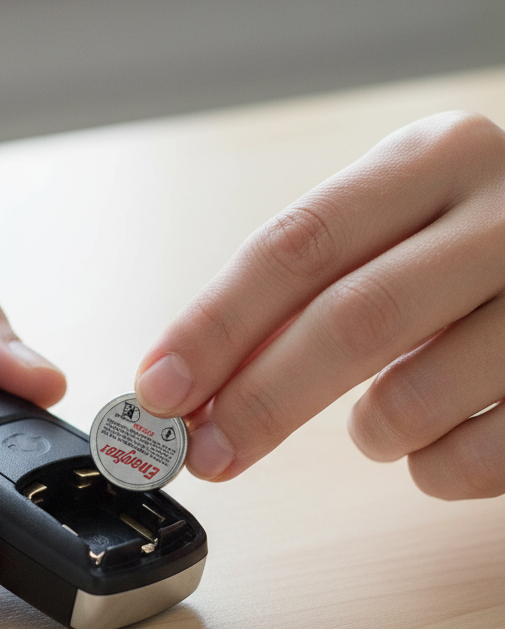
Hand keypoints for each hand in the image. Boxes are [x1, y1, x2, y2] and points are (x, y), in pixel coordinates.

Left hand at [135, 111, 504, 499]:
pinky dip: (430, 470)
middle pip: (351, 320)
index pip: (298, 245)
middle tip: (204, 455)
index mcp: (437, 158)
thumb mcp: (396, 226)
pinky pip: (470, 460)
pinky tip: (442, 437)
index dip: (216, 326)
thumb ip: (304, 287)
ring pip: (411, 401)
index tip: (156, 388)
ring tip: (377, 423)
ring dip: (367, 434)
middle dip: (260, 401)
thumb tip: (188, 383)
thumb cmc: (472, 250)